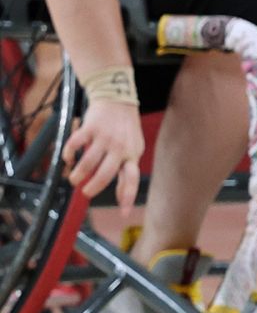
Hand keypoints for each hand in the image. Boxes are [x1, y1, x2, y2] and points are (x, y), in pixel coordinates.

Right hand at [64, 100, 142, 214]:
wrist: (118, 98)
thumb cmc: (126, 129)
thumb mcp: (133, 149)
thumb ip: (127, 170)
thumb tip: (122, 198)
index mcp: (132, 155)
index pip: (132, 179)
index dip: (128, 197)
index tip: (124, 214)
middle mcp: (120, 148)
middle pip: (105, 174)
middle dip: (93, 187)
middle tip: (86, 192)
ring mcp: (105, 137)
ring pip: (88, 163)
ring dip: (78, 174)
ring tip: (74, 178)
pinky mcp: (90, 127)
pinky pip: (75, 145)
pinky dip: (68, 155)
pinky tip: (67, 159)